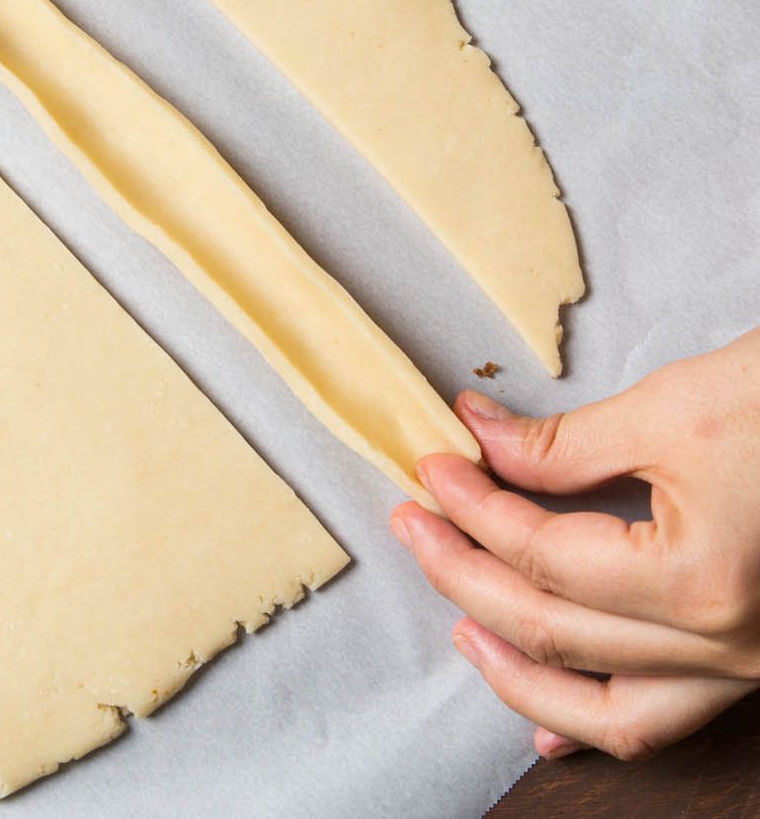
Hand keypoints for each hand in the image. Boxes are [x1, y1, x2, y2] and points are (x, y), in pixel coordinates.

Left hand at [392, 329, 759, 760]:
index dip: (471, 506)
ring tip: (459, 625)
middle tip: (412, 522)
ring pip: (608, 712)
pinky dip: (597, 724)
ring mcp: (748, 664)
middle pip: (551, 628)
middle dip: (462, 572)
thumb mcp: (678, 407)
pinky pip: (669, 719)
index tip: (432, 464)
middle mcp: (726, 643)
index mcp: (701, 579)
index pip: (540, 554)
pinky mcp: (758, 661)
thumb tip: (479, 440)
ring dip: (517, 674)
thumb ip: (566, 442)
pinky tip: (549, 730)